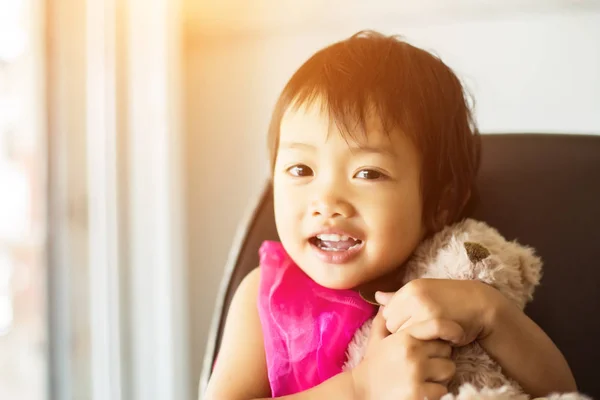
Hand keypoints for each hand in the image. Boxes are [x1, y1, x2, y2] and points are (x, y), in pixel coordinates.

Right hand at [351, 308, 462, 399]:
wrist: (361, 392)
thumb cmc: (373, 365)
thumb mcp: (377, 340)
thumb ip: (384, 319)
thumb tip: (382, 296)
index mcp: (404, 337)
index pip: (438, 326)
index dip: (452, 329)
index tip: (458, 335)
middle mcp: (412, 353)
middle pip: (446, 350)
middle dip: (440, 356)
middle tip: (429, 362)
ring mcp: (416, 374)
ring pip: (448, 370)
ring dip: (441, 375)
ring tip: (426, 377)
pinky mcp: (419, 394)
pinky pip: (443, 389)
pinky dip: (436, 392)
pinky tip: (423, 390)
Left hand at [375, 278, 505, 345]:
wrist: (482, 305)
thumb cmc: (452, 299)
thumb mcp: (425, 292)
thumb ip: (399, 296)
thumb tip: (377, 297)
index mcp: (410, 287)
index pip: (387, 311)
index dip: (398, 320)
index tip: (411, 324)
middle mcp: (414, 296)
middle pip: (391, 323)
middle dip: (402, 330)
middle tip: (420, 331)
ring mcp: (423, 309)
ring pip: (402, 333)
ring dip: (411, 338)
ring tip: (426, 336)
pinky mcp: (434, 323)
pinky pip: (417, 340)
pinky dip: (423, 343)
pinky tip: (433, 339)